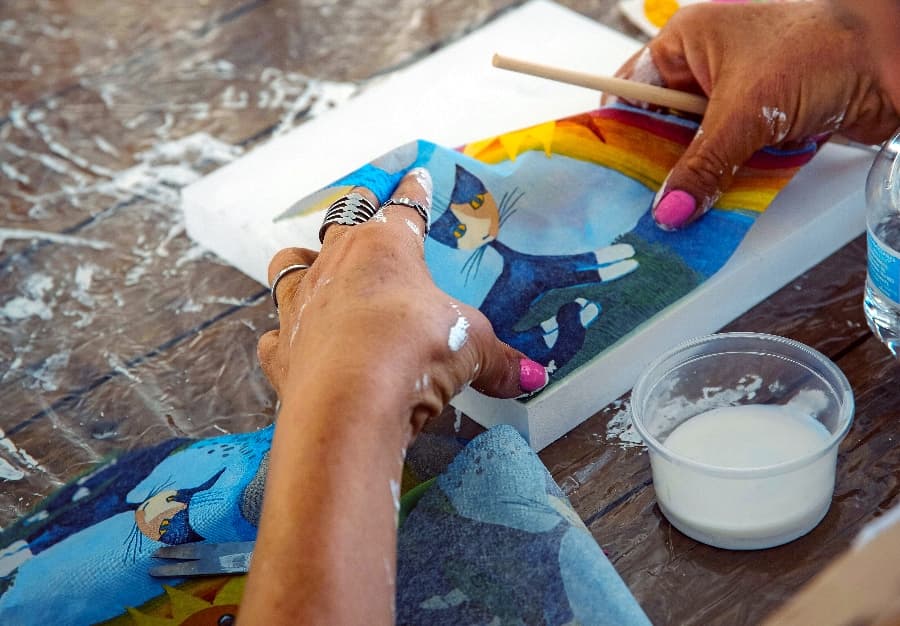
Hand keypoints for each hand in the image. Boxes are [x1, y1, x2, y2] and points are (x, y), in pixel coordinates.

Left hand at [257, 168, 547, 441]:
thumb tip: (530, 376)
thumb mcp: (471, 349)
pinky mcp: (281, 350)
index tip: (417, 176)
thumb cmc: (414, 350)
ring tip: (313, 265)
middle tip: (364, 209)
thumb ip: (497, 358)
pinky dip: (284, 337)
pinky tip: (292, 344)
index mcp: (386, 247)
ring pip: (289, 264)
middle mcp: (337, 263)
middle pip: (342, 220)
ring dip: (303, 262)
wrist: (349, 401)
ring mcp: (301, 304)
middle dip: (355, 210)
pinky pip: (275, 335)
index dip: (415, 191)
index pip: (404, 206)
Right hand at [611, 1, 899, 229]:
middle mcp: (706, 67)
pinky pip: (727, 160)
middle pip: (661, 127)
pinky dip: (721, 183)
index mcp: (687, 42)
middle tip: (635, 207)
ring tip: (669, 216)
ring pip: (695, 148)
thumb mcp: (746, 111)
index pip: (632, 92)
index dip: (617, 134)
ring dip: (690, 180)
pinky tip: (706, 208)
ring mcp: (736, 96)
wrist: (896, 57)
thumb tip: (668, 212)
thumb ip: (702, 167)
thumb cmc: (820, 48)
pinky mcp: (762, 123)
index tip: (606, 176)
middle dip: (653, 167)